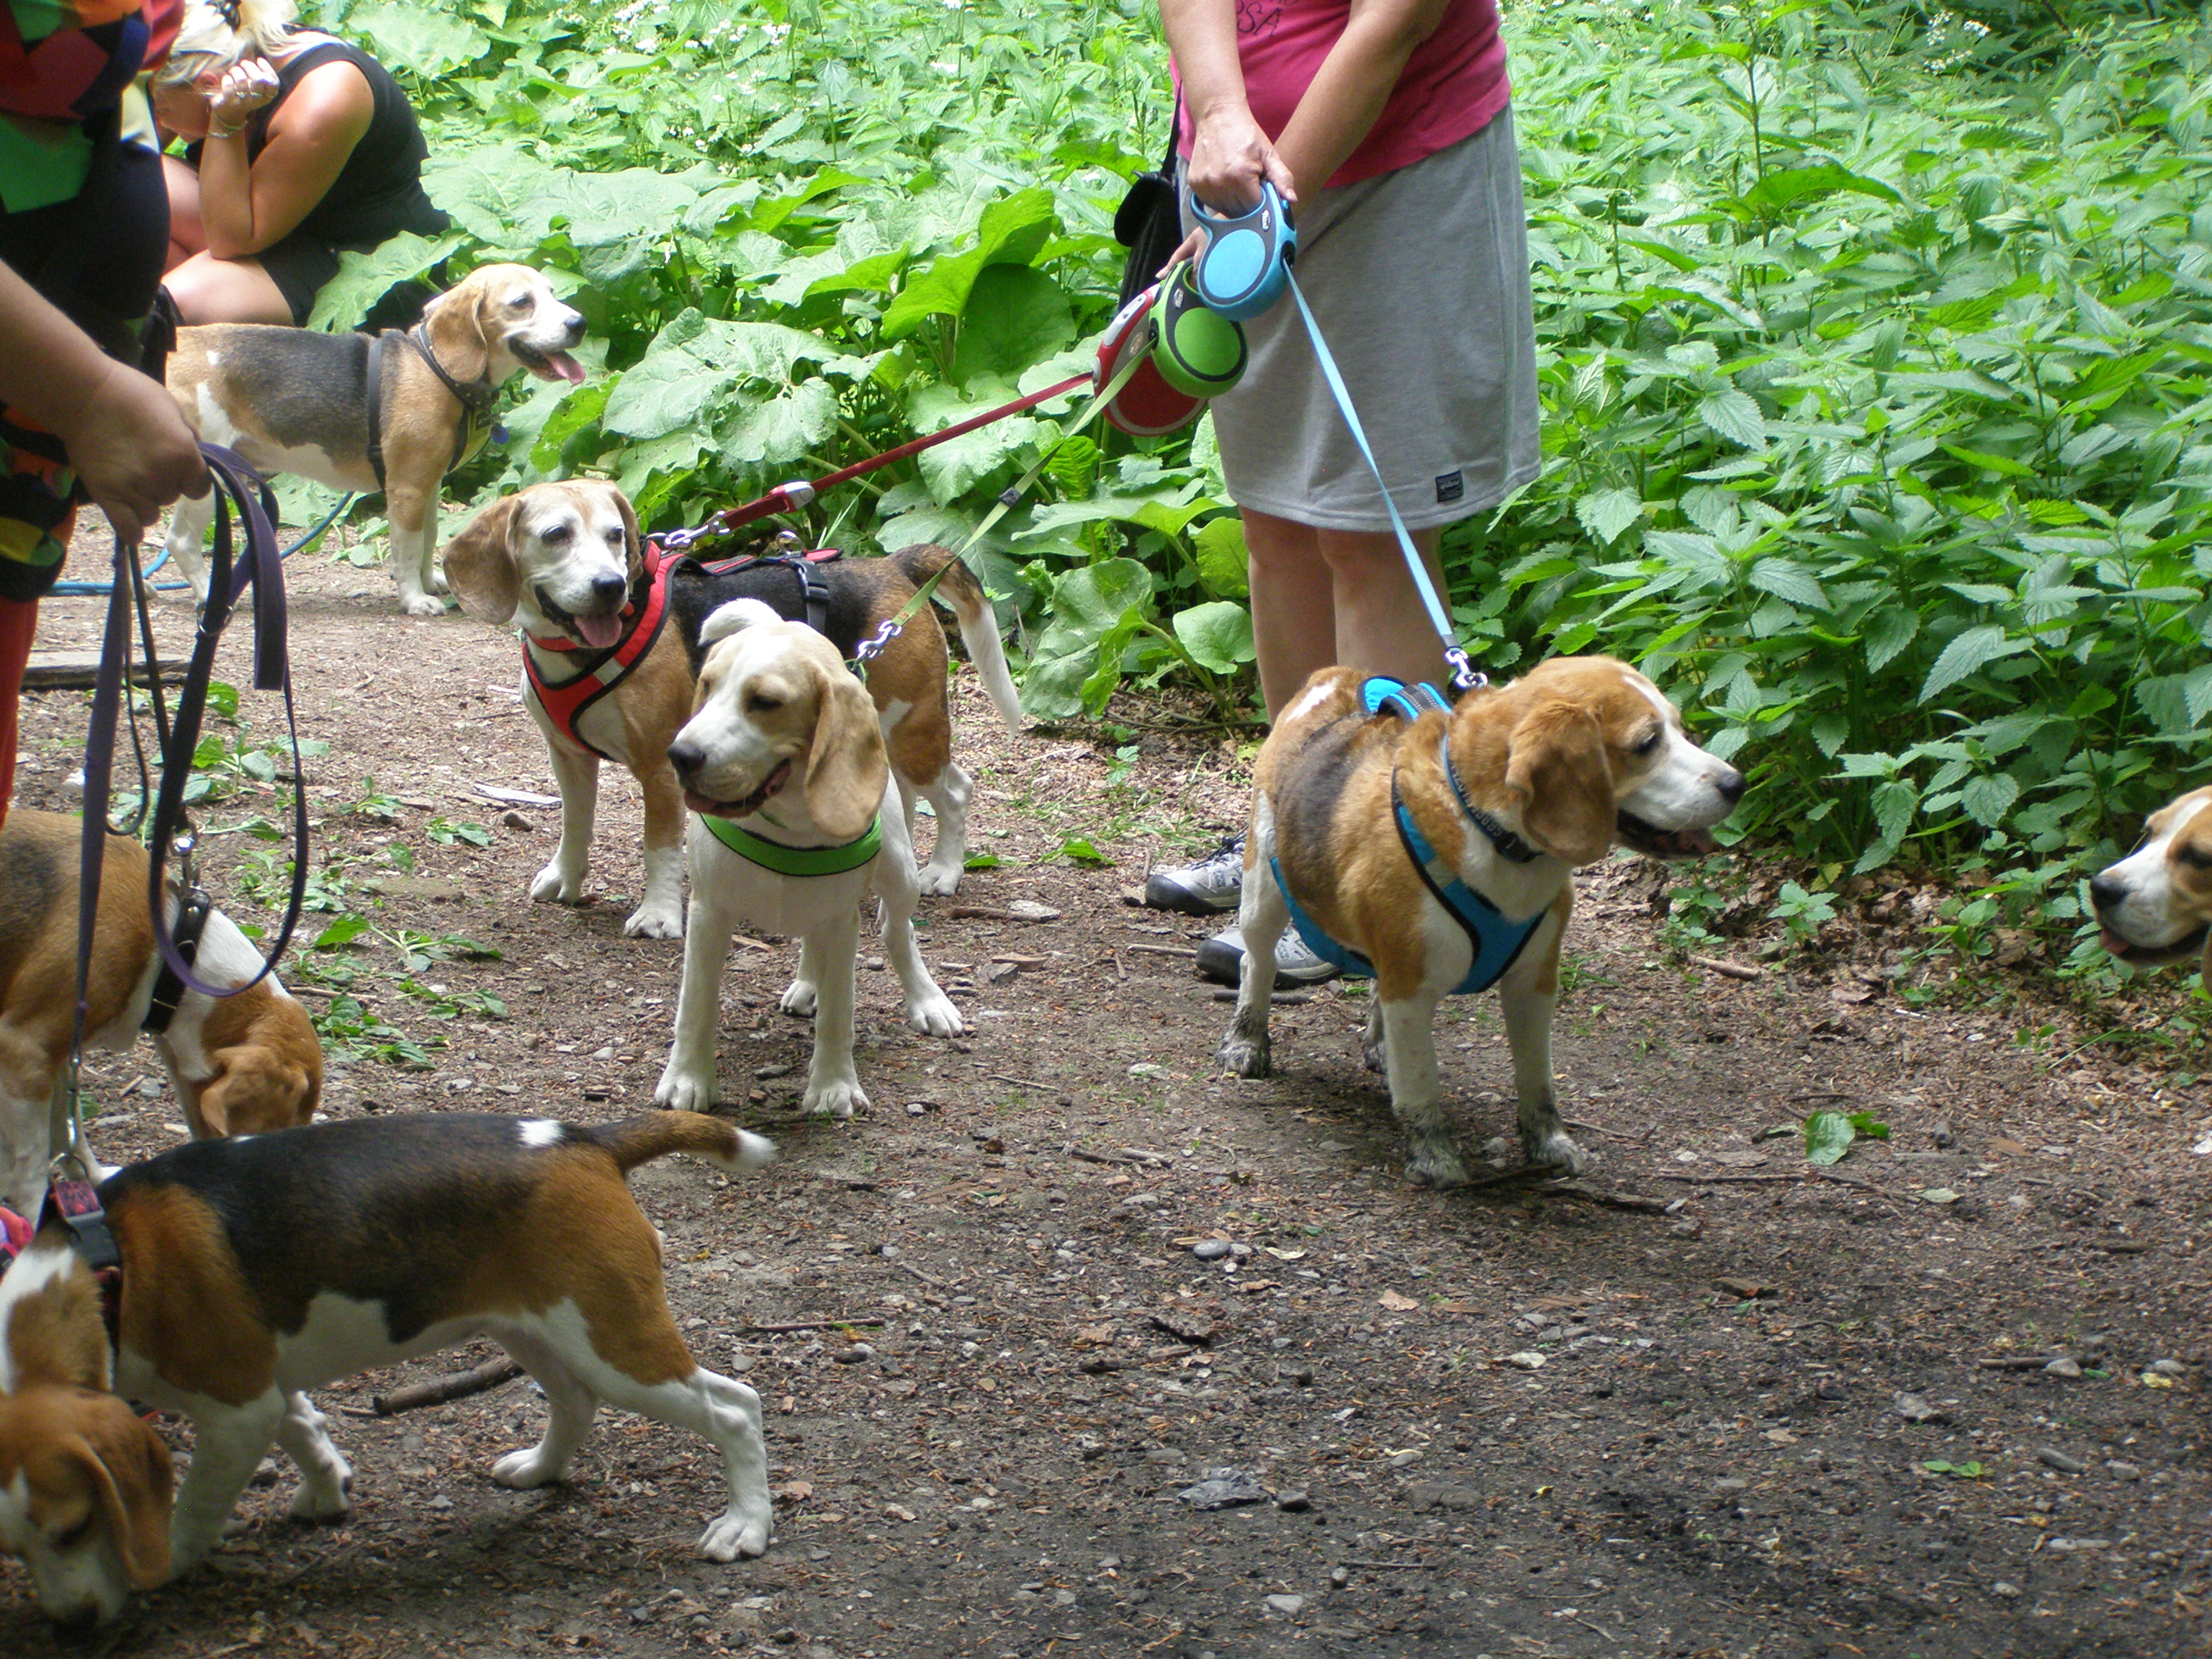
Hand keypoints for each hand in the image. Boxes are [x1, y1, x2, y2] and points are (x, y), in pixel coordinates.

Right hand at [55, 363, 208, 547]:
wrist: (83, 394)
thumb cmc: (131, 394)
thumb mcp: (173, 407)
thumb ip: (189, 436)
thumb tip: (197, 453)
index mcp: (184, 456)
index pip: (200, 488)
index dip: (190, 479)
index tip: (176, 469)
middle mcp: (163, 478)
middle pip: (172, 497)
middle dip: (163, 483)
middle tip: (142, 462)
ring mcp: (134, 490)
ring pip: (151, 513)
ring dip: (144, 501)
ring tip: (128, 478)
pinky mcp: (107, 497)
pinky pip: (129, 530)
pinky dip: (132, 529)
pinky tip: (129, 516)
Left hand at [206, 58, 279, 133]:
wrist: (229, 113)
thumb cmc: (244, 94)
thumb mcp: (256, 88)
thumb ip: (261, 77)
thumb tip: (260, 61)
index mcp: (266, 97)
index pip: (273, 83)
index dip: (268, 70)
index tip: (259, 60)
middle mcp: (256, 100)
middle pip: (258, 80)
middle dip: (249, 66)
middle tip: (244, 63)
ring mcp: (243, 102)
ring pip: (242, 81)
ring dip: (236, 71)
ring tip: (234, 71)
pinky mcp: (229, 102)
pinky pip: (229, 86)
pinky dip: (227, 79)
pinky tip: (227, 79)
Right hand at [1186, 103, 1296, 218]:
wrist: (1217, 116)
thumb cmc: (1247, 135)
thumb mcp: (1268, 153)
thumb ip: (1281, 178)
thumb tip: (1292, 200)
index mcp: (1240, 176)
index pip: (1256, 208)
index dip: (1262, 202)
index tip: (1262, 189)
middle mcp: (1219, 183)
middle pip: (1240, 212)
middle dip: (1248, 204)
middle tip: (1250, 184)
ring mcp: (1204, 185)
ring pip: (1225, 211)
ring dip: (1234, 204)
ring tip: (1237, 183)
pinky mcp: (1194, 185)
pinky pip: (1211, 204)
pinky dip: (1220, 199)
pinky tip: (1224, 183)